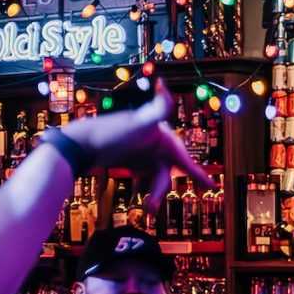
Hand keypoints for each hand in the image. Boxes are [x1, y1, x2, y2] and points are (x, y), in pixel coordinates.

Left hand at [55, 84, 215, 207]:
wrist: (81, 142)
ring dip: (152, 193)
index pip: (184, 159)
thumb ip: (157, 108)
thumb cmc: (112, 132)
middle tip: (150, 209)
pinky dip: (143, 189)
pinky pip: (143, 178)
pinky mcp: (130, 160)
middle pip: (166, 173)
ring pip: (155, 178)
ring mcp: (143, 153)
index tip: (212, 185)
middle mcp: (155, 144)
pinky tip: (140, 198)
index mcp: (163, 137)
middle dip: (160, 191)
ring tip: (146, 209)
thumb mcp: (138, 122)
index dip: (198, 173)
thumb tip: (164, 85)